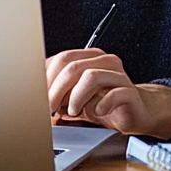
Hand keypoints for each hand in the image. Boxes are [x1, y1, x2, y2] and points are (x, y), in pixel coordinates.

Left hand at [45, 49, 170, 139]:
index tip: (38, 96)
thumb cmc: (102, 103)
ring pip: (90, 76)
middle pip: (71, 66)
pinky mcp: (129, 92)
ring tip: (72, 111)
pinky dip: (99, 105)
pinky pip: (112, 94)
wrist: (135, 112)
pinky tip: (95, 112)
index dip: (46, 78)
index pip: (61, 59)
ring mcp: (118, 75)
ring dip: (75, 97)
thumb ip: (58, 92)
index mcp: (89, 57)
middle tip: (50, 108)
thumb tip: (35, 97)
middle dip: (55, 89)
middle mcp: (103, 62)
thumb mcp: (75, 97)